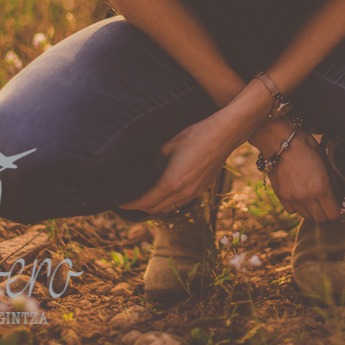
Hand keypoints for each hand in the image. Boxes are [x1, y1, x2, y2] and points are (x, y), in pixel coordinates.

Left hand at [118, 114, 235, 214]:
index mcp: (172, 182)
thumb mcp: (168, 145)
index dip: (130, 205)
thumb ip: (154, 161)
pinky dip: (168, 201)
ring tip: (144, 196)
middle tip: (128, 200)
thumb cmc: (195, 135)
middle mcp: (183, 193)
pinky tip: (164, 190)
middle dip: (139, 207)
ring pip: (168, 208)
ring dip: (155, 205)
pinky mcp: (201, 189)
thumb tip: (146, 171)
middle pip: (155, 209)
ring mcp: (194, 193)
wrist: (224, 134)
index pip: (145, 202)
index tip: (120, 203)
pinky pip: (180, 202)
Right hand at [254, 120, 341, 221]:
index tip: (341, 208)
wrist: (279, 140)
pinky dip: (298, 207)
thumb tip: (341, 196)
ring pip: (307, 216)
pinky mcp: (281, 196)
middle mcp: (306, 196)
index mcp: (321, 187)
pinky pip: (293, 211)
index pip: (334, 214)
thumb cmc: (305, 146)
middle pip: (321, 219)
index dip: (340, 213)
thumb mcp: (325, 161)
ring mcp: (292, 198)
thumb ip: (333, 182)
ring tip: (314, 198)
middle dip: (327, 213)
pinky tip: (300, 195)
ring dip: (313, 210)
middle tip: (328, 204)